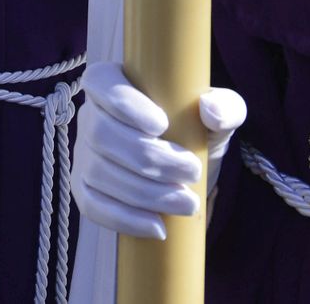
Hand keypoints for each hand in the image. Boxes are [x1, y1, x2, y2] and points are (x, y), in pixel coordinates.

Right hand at [72, 62, 246, 240]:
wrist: (189, 172)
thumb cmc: (199, 130)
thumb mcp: (220, 116)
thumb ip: (226, 107)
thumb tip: (210, 108)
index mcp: (113, 83)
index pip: (101, 83)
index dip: (124, 104)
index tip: (162, 125)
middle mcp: (90, 115)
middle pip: (102, 134)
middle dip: (149, 158)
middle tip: (191, 172)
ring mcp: (84, 154)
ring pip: (99, 172)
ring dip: (145, 192)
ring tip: (187, 203)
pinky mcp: (85, 188)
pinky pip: (92, 206)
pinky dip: (124, 219)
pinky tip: (158, 227)